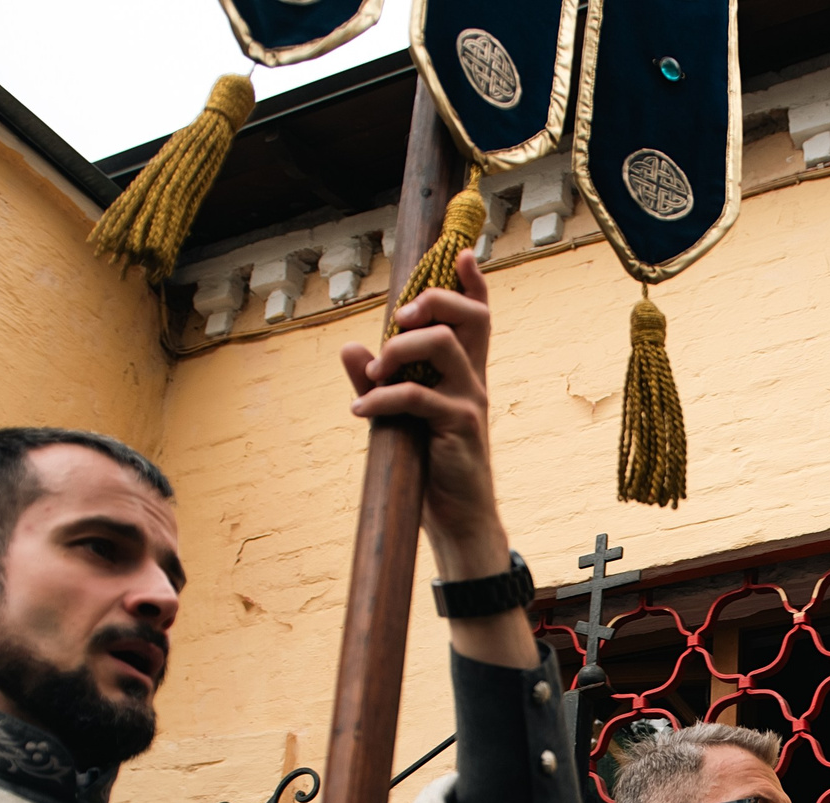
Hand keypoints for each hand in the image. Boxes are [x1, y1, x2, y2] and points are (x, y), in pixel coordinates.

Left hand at [341, 252, 507, 584]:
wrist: (458, 520)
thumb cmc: (432, 467)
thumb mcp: (401, 418)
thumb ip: (378, 380)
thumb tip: (350, 347)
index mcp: (464, 373)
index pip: (478, 317)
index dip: (473, 283)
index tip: (462, 254)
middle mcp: (473, 381)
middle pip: (470, 318)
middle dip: (433, 302)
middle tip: (396, 319)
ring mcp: (470, 402)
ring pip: (443, 346)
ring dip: (398, 350)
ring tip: (373, 373)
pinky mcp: (460, 427)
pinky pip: (419, 396)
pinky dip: (382, 398)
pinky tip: (360, 411)